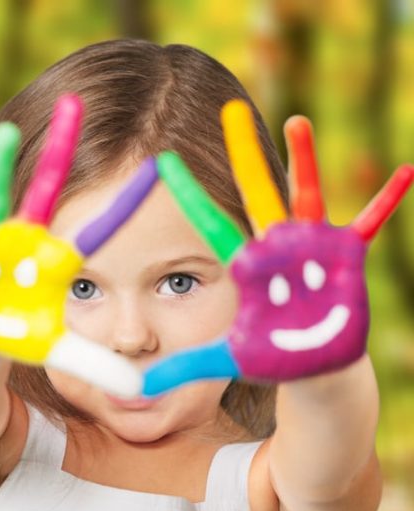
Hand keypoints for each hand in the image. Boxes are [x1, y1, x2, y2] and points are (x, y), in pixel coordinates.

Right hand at [0, 95, 159, 397]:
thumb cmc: (17, 334)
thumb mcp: (58, 351)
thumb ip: (97, 365)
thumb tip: (140, 391)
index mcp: (53, 258)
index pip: (96, 230)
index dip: (124, 206)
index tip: (159, 167)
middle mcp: (23, 240)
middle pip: (45, 190)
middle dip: (60, 150)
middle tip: (77, 102)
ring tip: (7, 134)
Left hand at [144, 99, 413, 394]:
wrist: (312, 365)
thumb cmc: (269, 357)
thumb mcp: (224, 359)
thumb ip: (181, 368)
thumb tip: (133, 391)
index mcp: (246, 266)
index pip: (210, 225)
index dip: (190, 195)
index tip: (162, 163)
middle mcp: (274, 247)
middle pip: (254, 194)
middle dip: (242, 154)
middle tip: (227, 111)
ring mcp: (309, 247)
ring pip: (303, 196)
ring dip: (303, 160)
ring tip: (294, 122)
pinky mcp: (343, 256)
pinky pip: (369, 224)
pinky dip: (386, 201)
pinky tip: (404, 172)